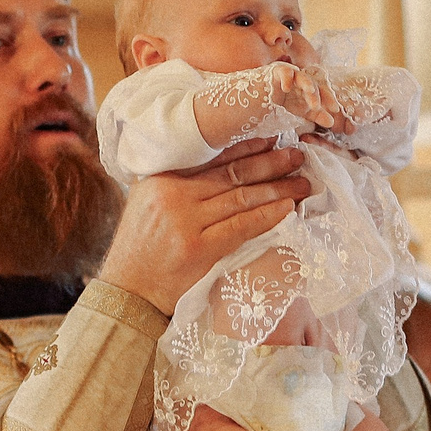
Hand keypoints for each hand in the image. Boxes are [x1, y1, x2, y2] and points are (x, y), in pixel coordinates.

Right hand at [92, 138, 312, 314]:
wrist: (127, 292)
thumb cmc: (141, 248)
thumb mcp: (147, 203)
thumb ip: (176, 182)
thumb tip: (218, 163)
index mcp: (162, 178)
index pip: (214, 157)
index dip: (248, 147)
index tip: (274, 138)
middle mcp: (173, 195)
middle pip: (233, 174)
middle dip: (271, 163)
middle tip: (298, 156)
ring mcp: (186, 222)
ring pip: (241, 198)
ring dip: (277, 189)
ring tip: (302, 183)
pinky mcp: (198, 250)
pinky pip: (241, 227)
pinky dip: (267, 216)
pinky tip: (287, 208)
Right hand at [268, 63, 339, 129]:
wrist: (257, 101)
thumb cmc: (280, 105)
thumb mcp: (300, 112)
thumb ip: (316, 115)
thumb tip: (332, 122)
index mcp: (307, 89)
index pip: (321, 92)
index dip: (329, 99)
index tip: (335, 109)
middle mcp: (300, 80)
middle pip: (313, 84)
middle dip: (316, 95)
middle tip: (317, 107)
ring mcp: (289, 74)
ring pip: (301, 76)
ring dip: (306, 84)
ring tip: (310, 91)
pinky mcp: (276, 71)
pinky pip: (284, 71)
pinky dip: (286, 78)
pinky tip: (286, 88)